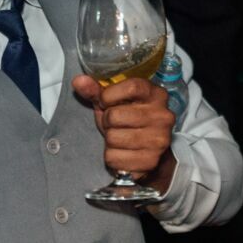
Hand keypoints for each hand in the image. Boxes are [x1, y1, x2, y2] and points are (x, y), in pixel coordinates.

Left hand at [70, 74, 176, 191]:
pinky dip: (112, 157)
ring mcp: (159, 139)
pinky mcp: (151, 160)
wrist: (147, 150)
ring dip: (109, 140)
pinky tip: (122, 153)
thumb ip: (96, 91)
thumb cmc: (129, 121)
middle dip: (107, 121)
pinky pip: (114, 158)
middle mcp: (163, 116)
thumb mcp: (113, 103)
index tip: (106, 102)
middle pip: (115, 115)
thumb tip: (79, 81)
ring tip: (120, 138)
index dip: (109, 96)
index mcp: (156, 95)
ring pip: (112, 138)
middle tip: (116, 125)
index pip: (131, 87)